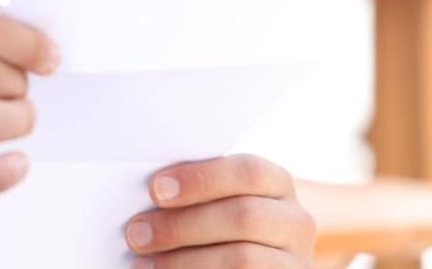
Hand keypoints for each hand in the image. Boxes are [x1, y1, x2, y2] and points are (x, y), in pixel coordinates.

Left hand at [124, 154, 315, 266]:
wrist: (236, 261)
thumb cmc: (210, 223)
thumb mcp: (210, 202)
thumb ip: (192, 193)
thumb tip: (147, 191)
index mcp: (276, 184)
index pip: (248, 172)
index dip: (201, 179)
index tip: (155, 190)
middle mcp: (295, 221)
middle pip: (243, 217)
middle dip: (182, 226)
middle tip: (136, 234)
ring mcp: (295, 261)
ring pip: (242, 259)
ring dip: (184, 261)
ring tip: (143, 263)